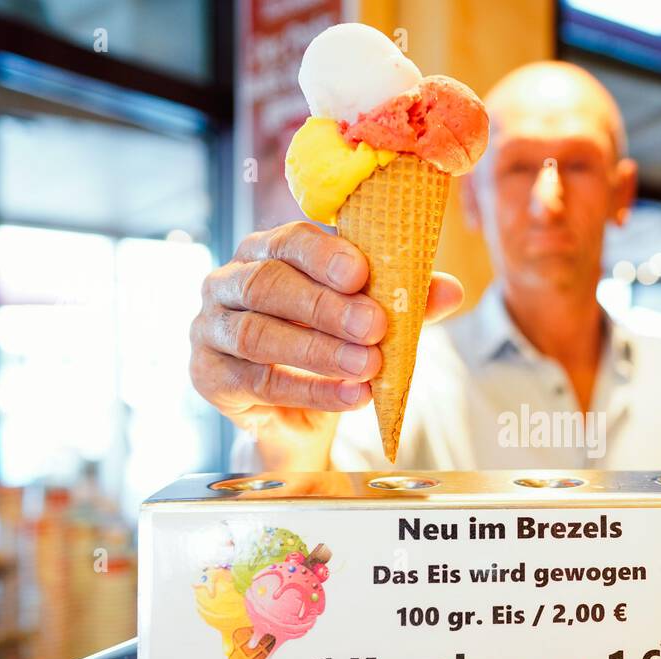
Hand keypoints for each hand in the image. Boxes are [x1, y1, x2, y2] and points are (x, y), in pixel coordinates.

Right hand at [190, 221, 462, 469]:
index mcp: (267, 250)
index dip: (325, 255)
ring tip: (369, 365)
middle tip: (375, 326)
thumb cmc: (328, 348)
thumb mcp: (369, 320)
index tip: (361, 274)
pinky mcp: (209, 375)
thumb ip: (403, 301)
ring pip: (260, 335)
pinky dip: (312, 390)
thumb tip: (451, 291)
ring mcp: (211, 328)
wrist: (295, 416)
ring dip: (320, 351)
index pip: (290, 239)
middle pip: (270, 284)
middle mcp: (230, 281)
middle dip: (327, 307)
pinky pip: (259, 382)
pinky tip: (354, 396)